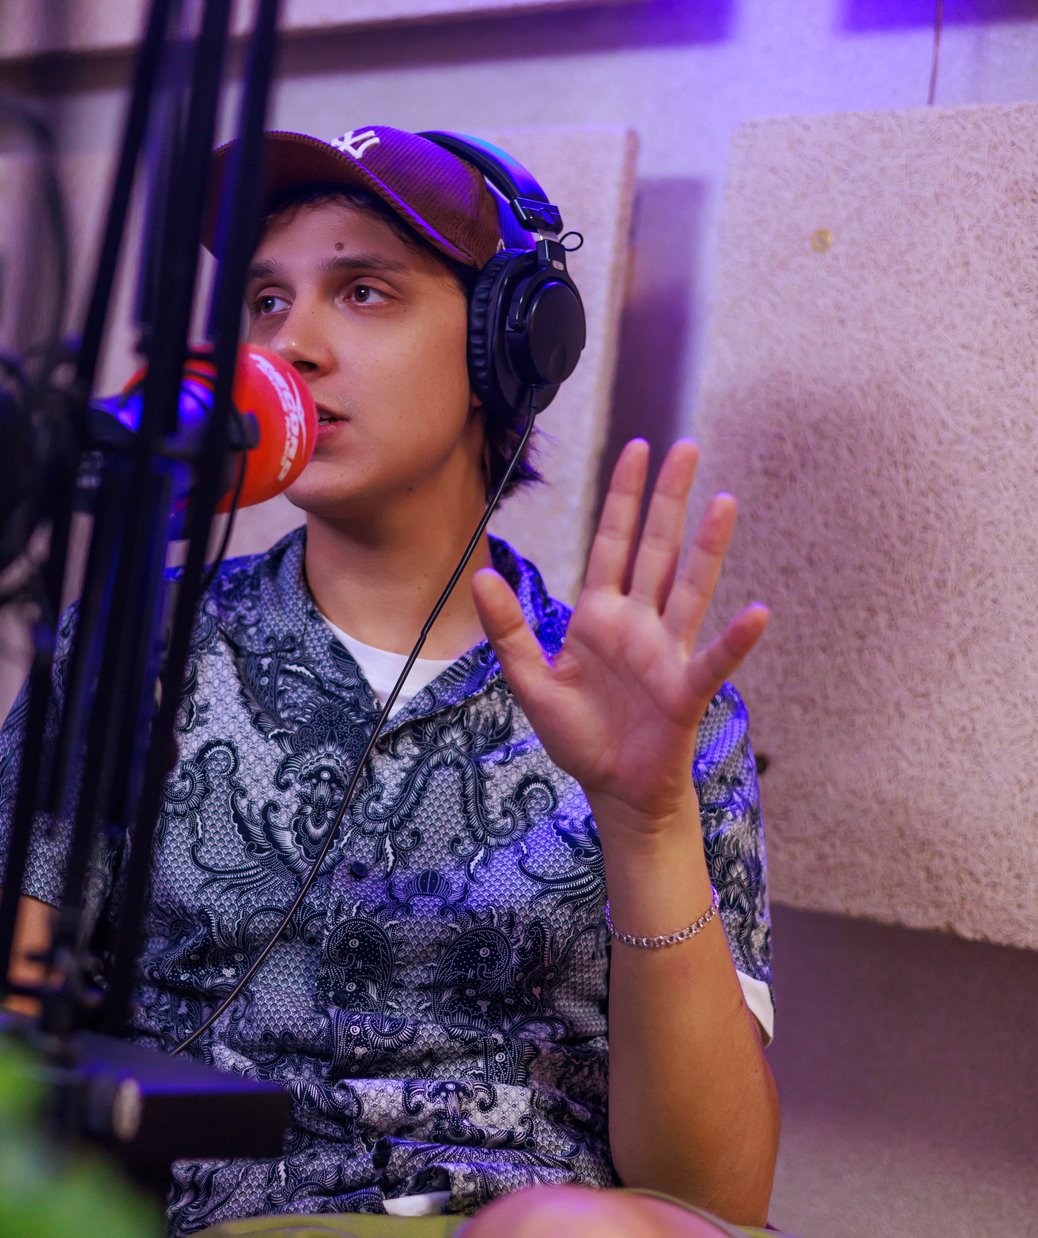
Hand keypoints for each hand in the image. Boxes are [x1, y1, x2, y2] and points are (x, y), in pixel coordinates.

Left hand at [472, 439, 766, 835]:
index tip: (636, 449)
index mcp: (599, 616)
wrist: (614, 791)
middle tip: (687, 446)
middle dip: (669, 499)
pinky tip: (758, 612)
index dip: (622, 497)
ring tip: (725, 503)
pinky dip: (735, 638)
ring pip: (691, 588)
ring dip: (708, 548)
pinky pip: (713, 659)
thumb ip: (510, 630)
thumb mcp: (531, 682)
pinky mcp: (684, 690)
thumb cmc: (580, 736)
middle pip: (657, 549)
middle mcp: (638, 623)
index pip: (612, 543)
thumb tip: (480, 576)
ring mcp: (666, 652)